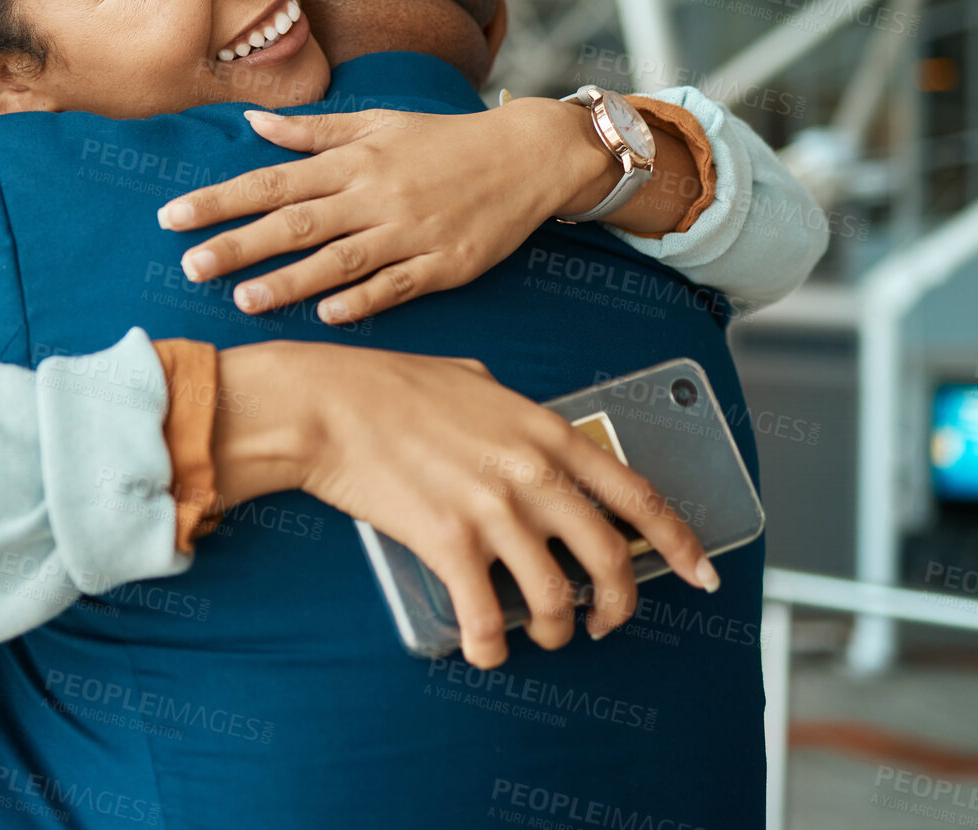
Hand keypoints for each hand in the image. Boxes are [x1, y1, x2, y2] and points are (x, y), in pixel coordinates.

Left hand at [158, 101, 615, 323]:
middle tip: (190, 264)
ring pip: (340, 259)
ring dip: (290, 280)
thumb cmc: (444, 140)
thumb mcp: (378, 123)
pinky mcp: (444, 265)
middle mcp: (375, 195)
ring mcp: (410, 232)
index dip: (220, 199)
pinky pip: (397, 285)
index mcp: (354, 161)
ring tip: (243, 299)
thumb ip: (313, 131)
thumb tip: (252, 124)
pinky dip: (363, 299)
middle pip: (295, 222)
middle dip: (239, 244)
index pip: (272, 181)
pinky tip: (326, 315)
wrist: (528, 156)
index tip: (173, 216)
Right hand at [210, 342, 719, 667]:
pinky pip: (487, 617)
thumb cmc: (388, 386)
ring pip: (556, 598)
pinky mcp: (448, 544)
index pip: (636, 495)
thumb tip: (519, 425)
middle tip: (606, 621)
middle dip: (619, 604)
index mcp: (546, 432)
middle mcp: (532, 474)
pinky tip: (486, 650)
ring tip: (544, 634)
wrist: (327, 404)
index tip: (700, 574)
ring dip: (557, 630)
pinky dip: (492, 646)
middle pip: (610, 559)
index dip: (678, 542)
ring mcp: (493, 511)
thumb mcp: (471, 378)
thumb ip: (510, 409)